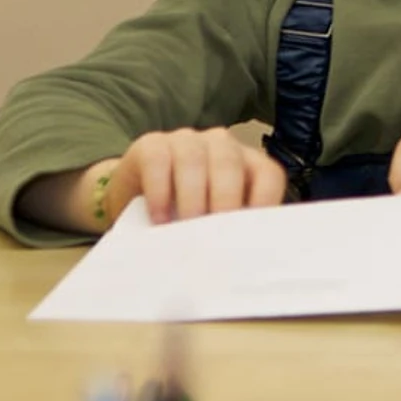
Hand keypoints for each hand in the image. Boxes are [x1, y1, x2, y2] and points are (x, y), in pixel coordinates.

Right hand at [104, 127, 287, 225]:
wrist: (133, 201)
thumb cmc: (182, 215)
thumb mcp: (210, 223)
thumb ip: (228, 231)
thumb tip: (239, 260)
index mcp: (247, 163)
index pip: (268, 175)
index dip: (264, 201)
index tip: (252, 233)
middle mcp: (221, 145)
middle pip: (230, 163)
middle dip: (225, 199)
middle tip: (216, 234)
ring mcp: (186, 140)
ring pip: (195, 159)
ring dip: (191, 196)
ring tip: (183, 230)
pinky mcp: (151, 144)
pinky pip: (158, 160)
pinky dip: (159, 190)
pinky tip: (158, 217)